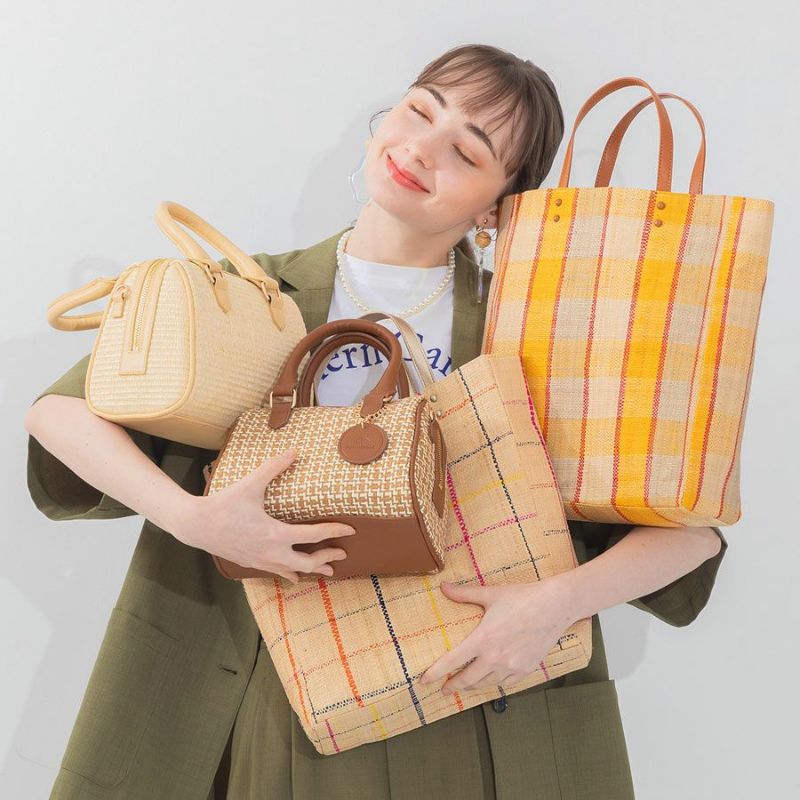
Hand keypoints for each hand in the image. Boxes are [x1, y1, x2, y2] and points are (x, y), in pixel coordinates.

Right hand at [176, 448, 355, 583]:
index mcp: (276, 534)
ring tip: (327, 571)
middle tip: (341, 554)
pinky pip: (277, 572)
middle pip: (308, 561)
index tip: (350, 530)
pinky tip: (295, 576)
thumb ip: (274, 467)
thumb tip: (293, 450)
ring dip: (311, 569)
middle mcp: (272, 552)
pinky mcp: (252, 564)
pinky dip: (290, 573)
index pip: (314, 535)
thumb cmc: (224, 504)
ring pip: (293, 571)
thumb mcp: (251, 484)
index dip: (334, 532)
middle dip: (327, 558)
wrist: (196, 526)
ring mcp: (261, 561)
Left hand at [418, 577, 574, 693]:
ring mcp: (512, 666)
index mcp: (483, 639)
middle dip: (453, 686)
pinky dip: (494, 684)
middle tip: (444, 689)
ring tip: (464, 686)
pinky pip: (505, 683)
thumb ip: (464, 594)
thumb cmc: (523, 597)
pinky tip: (490, 681)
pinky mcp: (526, 669)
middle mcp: (495, 657)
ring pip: (485, 684)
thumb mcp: (491, 594)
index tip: (424, 681)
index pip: (452, 662)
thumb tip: (443, 587)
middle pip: (467, 680)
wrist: (555, 606)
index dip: (436, 673)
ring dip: (472, 686)